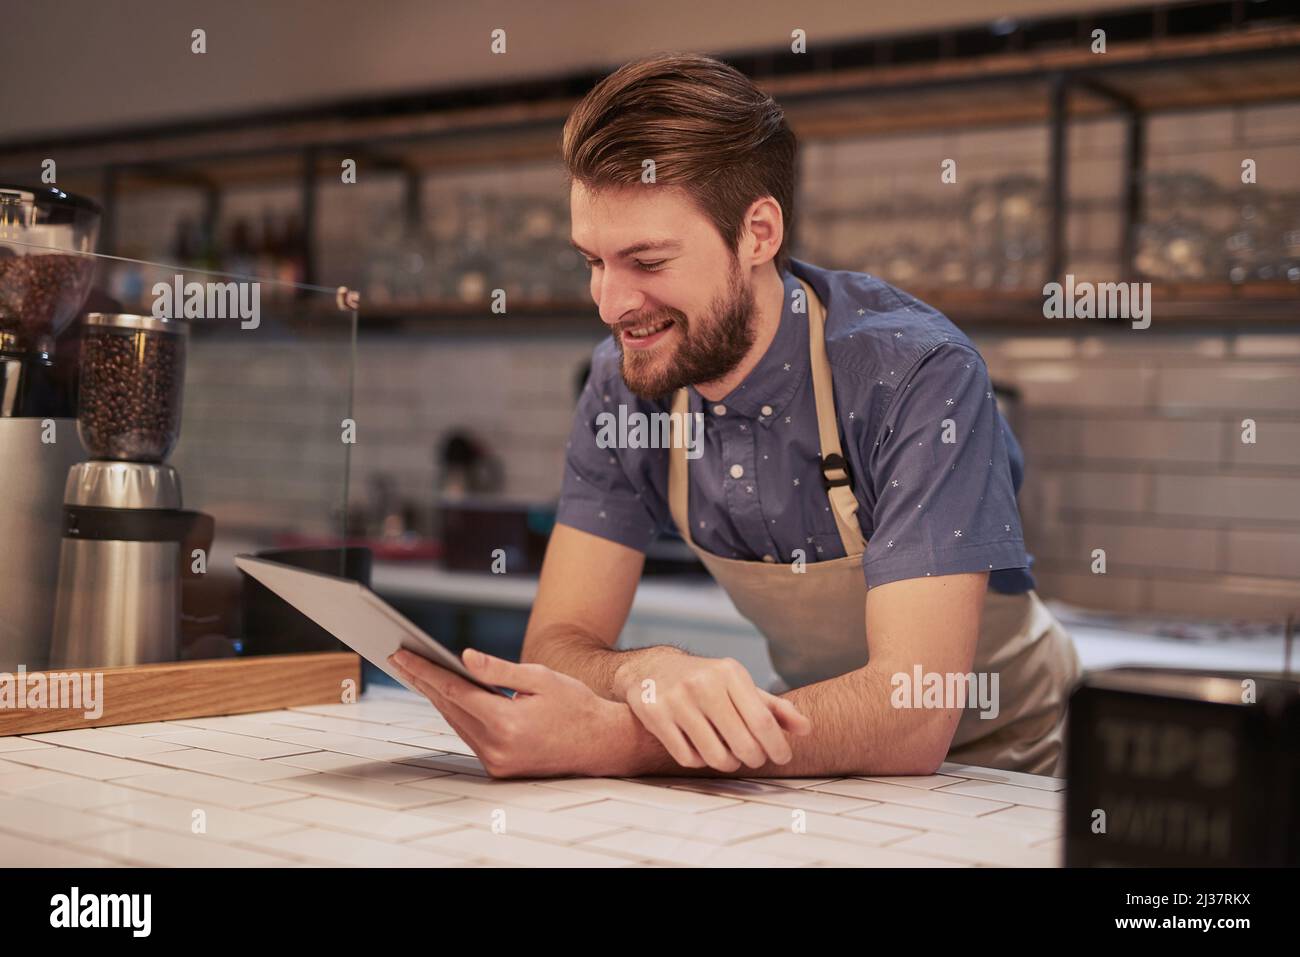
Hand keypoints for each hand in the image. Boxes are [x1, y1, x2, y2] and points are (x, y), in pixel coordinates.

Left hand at [386, 647, 623, 777]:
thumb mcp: (540, 678)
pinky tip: (447, 697)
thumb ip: (499, 670)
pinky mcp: (500, 770)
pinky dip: (458, 715)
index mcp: (506, 723)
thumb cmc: (576, 705)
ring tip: (418, 673)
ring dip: (438, 699)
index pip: (454, 692)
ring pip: (457, 724)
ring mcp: (497, 763)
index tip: (402, 655)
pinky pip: (470, 737)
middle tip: (401, 658)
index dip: (425, 671)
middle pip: (449, 709)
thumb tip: (464, 657)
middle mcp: (497, 749)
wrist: (602, 744)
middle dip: (424, 682)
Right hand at [614, 649, 811, 771]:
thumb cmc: (705, 681)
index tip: (782, 757)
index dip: (777, 746)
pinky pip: (688, 758)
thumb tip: (806, 729)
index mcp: (729, 672)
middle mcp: (703, 684)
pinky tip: (701, 749)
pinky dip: (700, 761)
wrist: (651, 668)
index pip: (763, 721)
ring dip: (728, 764)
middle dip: (754, 759)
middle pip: (742, 743)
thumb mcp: (739, 685)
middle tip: (754, 759)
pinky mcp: (655, 716)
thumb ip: (773, 707)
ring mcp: (676, 700)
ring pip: (715, 756)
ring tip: (729, 757)